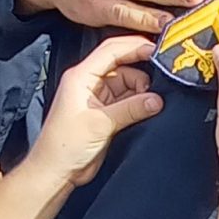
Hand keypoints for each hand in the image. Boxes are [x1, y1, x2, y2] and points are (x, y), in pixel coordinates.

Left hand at [31, 35, 162, 186]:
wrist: (56, 172)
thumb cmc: (64, 146)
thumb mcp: (100, 124)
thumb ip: (131, 108)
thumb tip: (157, 99)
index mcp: (81, 76)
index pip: (111, 50)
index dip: (135, 46)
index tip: (158, 50)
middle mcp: (89, 82)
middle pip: (122, 65)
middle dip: (142, 70)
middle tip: (162, 79)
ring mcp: (97, 98)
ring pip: (127, 83)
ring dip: (142, 90)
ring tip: (153, 102)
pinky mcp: (105, 113)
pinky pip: (127, 100)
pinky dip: (138, 103)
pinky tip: (148, 108)